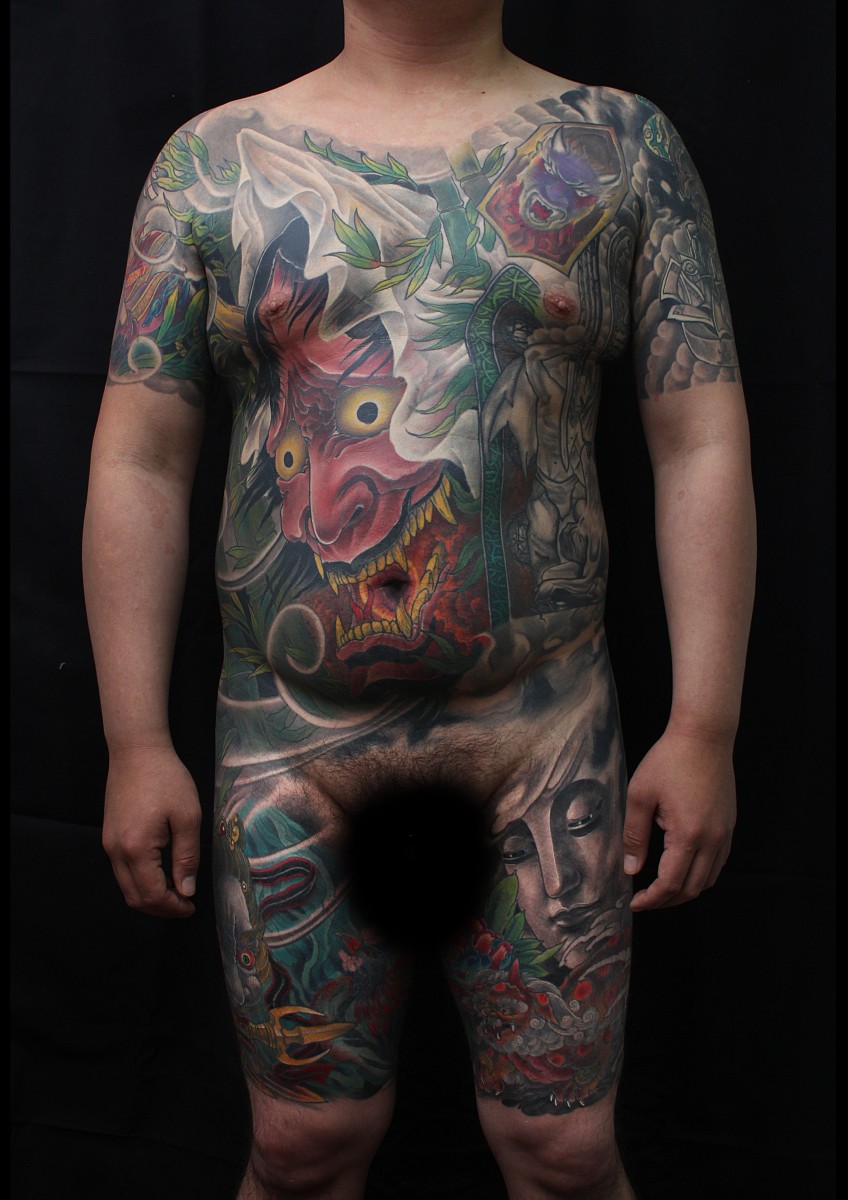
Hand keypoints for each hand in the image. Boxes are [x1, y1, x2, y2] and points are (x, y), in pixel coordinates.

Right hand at [102, 744, 201, 917]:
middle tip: (185, 905)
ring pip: (126, 887)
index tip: (192, 907)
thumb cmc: (166, 779)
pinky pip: (122, 871)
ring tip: (176, 893)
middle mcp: (116, 852)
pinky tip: (161, 875)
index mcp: (136, 848)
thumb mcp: (187, 816)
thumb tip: (186, 890)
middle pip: (134, 898)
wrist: (136, 751)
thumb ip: (187, 856)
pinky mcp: (109, 837)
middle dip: (161, 909)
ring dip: (150, 897)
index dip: (173, 907)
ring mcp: (109, 844)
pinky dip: (141, 882)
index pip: (152, 895)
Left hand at [622, 726, 736, 911]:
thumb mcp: (640, 795)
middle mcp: (713, 839)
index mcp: (689, 834)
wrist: (704, 736)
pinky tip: (682, 869)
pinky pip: (718, 863)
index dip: (652, 899)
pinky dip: (700, 875)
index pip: (671, 883)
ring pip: (709, 880)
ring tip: (661, 889)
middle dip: (666, 901)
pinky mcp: (729, 825)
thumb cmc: (669, 760)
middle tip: (645, 901)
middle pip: (692, 888)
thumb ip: (635, 836)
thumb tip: (631, 869)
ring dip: (685, 890)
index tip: (635, 903)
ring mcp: (725, 833)